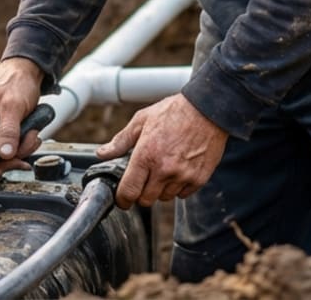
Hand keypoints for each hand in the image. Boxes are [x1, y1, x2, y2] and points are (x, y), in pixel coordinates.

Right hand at [0, 58, 44, 173]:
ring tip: (32, 133)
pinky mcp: (4, 132)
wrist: (28, 72)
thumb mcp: (13, 106)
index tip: (6, 166)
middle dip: (12, 155)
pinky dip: (25, 144)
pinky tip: (32, 132)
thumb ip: (8, 131)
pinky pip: (13, 147)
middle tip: (28, 144)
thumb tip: (4, 155)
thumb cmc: (16, 82)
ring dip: (22, 148)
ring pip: (4, 154)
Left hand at [96, 94, 227, 207]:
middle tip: (145, 179)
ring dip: (161, 189)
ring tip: (164, 169)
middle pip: (146, 200)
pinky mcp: (199, 178)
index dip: (122, 199)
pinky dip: (179, 187)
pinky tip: (179, 170)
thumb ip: (121, 140)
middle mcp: (164, 170)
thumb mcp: (142, 120)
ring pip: (165, 198)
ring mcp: (183, 176)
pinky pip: (183, 194)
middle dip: (141, 193)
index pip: (129, 192)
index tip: (122, 199)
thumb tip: (102, 154)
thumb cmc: (174, 112)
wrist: (207, 109)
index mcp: (146, 155)